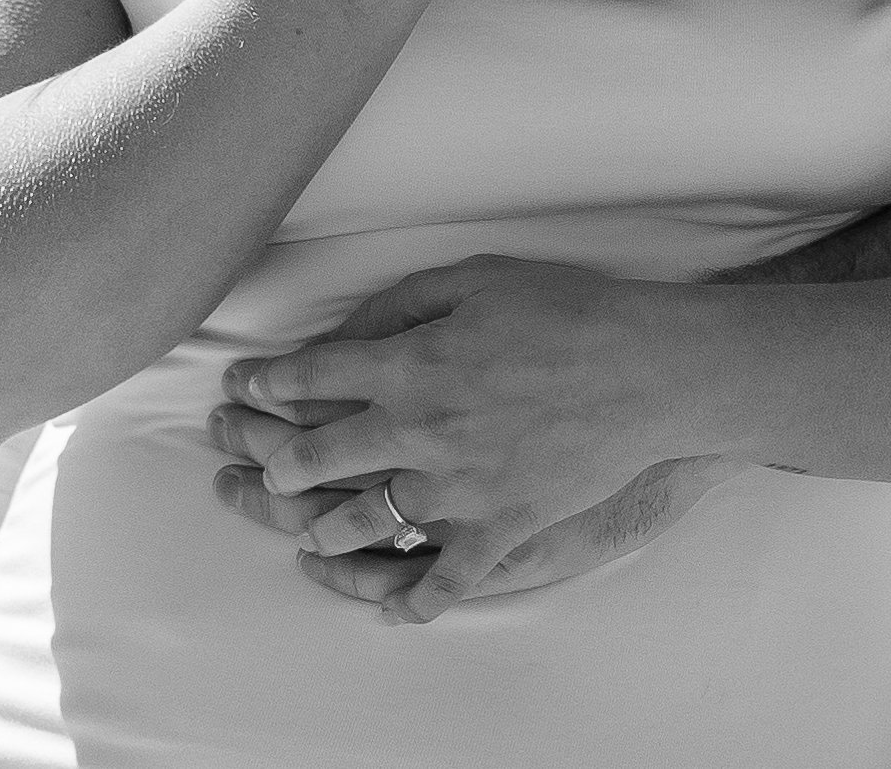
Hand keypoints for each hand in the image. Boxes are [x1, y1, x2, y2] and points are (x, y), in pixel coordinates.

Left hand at [211, 254, 719, 618]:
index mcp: (411, 362)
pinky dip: (411, 602)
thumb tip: (350, 329)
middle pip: (318, 455)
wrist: (648, 370)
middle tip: (254, 466)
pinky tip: (388, 611)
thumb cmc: (568, 312)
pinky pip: (443, 579)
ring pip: (364, 521)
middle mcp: (419, 428)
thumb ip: (405, 301)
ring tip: (305, 533)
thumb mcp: (479, 279)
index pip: (311, 375)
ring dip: (321, 529)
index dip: (266, 382)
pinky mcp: (499, 528)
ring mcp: (457, 487)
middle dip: (274, 461)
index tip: (243, 387)